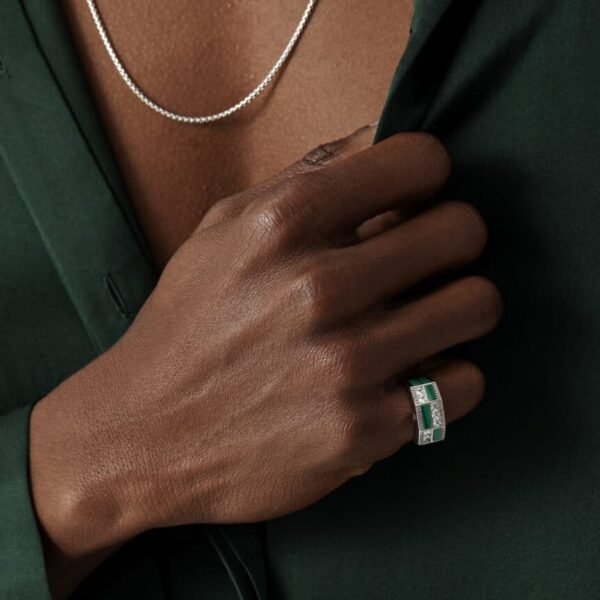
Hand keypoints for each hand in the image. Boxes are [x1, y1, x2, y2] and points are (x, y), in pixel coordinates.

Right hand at [31, 127, 500, 560]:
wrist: (147, 434)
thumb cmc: (189, 324)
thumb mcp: (222, 230)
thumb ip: (301, 178)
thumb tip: (373, 136)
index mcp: (280, 224)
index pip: (420, 161)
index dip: (427, 175)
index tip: (415, 198)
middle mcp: (318, 289)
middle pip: (463, 230)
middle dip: (453, 239)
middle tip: (429, 260)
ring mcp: (346, 364)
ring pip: (478, 305)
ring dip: (459, 306)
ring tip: (426, 316)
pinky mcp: (365, 429)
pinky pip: (464, 384)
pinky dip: (445, 376)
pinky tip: (408, 375)